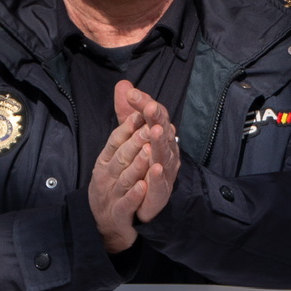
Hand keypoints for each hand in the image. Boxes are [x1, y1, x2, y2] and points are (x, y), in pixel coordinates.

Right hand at [87, 83, 179, 251]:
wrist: (107, 226)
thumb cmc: (113, 186)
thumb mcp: (115, 158)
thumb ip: (125, 129)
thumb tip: (129, 96)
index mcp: (105, 161)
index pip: (115, 141)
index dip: (127, 128)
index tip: (142, 112)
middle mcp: (105, 176)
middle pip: (121, 156)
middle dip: (136, 141)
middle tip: (151, 127)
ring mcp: (110, 195)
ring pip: (124, 178)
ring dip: (137, 165)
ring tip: (149, 151)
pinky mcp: (118, 214)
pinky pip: (126, 204)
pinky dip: (135, 195)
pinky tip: (144, 186)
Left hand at [117, 82, 179, 224]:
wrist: (138, 206)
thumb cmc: (139, 167)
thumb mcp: (130, 136)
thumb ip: (127, 113)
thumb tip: (123, 84)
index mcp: (160, 137)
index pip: (154, 116)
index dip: (145, 104)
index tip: (131, 93)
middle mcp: (166, 152)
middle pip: (162, 131)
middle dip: (156, 119)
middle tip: (149, 106)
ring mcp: (166, 172)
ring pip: (164, 155)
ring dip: (161, 143)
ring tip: (155, 130)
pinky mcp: (161, 193)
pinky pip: (161, 183)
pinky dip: (158, 175)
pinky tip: (156, 166)